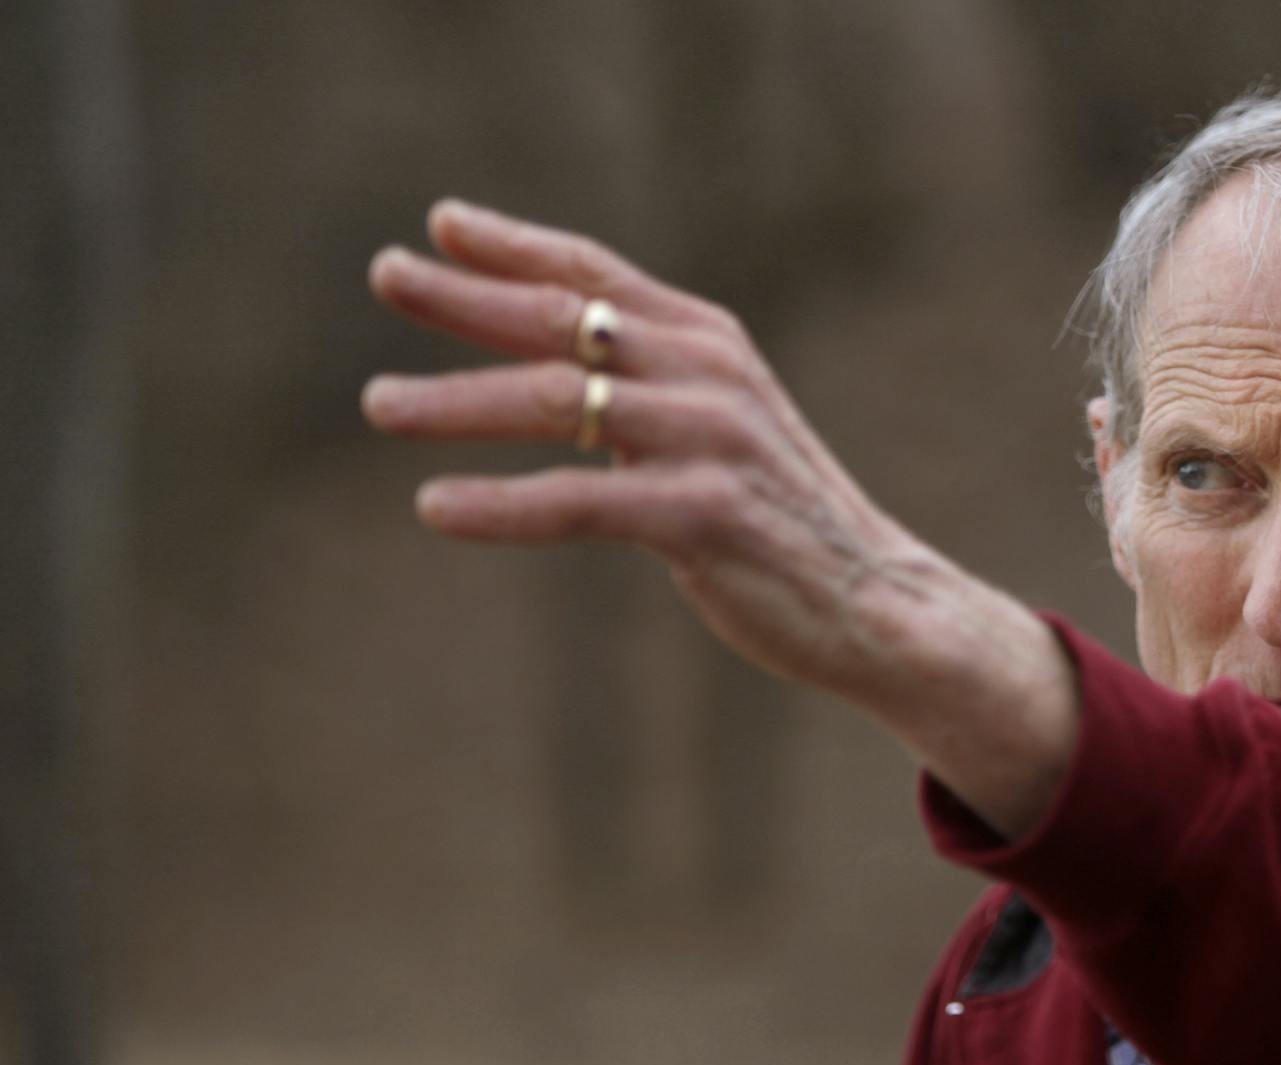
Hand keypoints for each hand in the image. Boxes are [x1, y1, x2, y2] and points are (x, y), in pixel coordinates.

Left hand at [365, 198, 943, 698]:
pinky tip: (435, 505)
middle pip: (562, 317)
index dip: (514, 245)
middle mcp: (707, 373)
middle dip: (463, 297)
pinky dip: (499, 504)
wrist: (878, 601)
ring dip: (454, 399)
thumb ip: (652, 390)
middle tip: (384, 275)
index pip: (597, 272)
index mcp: (710, 342)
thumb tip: (561, 369)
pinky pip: (578, 501)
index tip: (440, 225)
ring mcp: (708, 440)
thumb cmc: (785, 522)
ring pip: (555, 400)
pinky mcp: (703, 514)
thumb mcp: (722, 429)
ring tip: (380, 402)